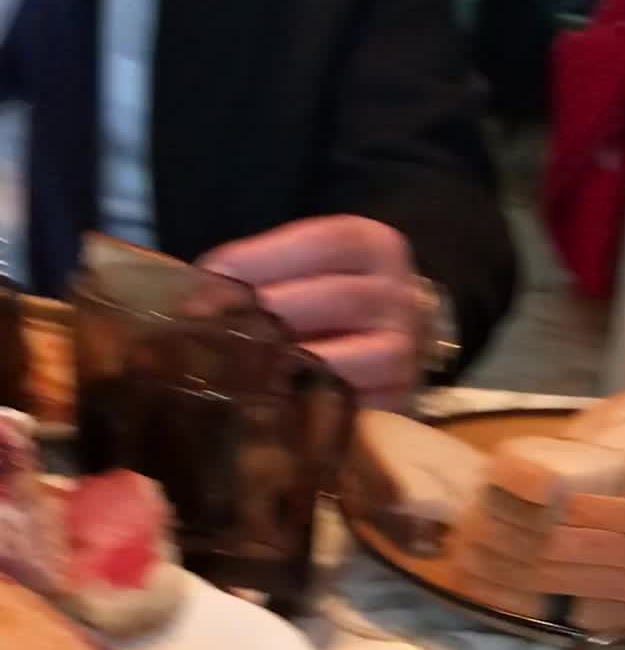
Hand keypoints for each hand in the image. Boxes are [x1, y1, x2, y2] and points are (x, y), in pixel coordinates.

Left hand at [198, 215, 418, 407]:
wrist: (384, 340)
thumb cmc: (327, 300)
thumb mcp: (306, 267)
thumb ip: (263, 270)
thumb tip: (196, 291)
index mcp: (376, 247)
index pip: (323, 243)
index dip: (263, 258)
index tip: (210, 275)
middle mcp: (399, 295)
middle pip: (335, 298)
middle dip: (266, 312)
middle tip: (210, 326)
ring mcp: (402, 353)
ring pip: (342, 357)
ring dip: (282, 363)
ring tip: (234, 365)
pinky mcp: (394, 401)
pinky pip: (343, 406)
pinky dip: (300, 403)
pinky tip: (264, 399)